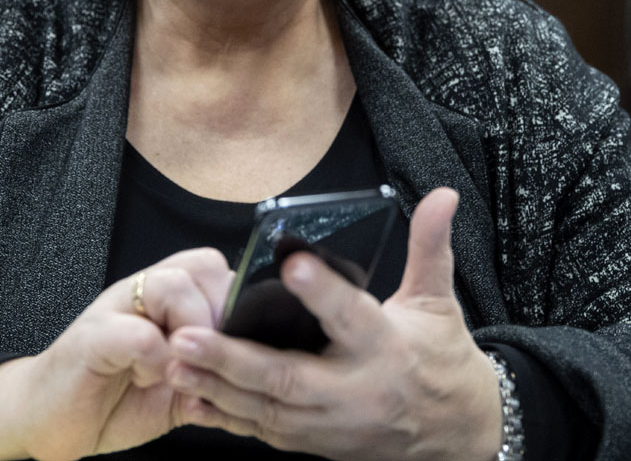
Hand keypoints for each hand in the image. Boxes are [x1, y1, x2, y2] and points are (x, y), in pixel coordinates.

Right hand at [0, 248, 233, 460]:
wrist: (50, 420)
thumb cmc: (114, 399)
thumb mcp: (176, 389)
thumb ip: (211, 374)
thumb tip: (257, 374)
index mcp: (166, 300)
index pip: (217, 272)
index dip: (238, 305)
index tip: (242, 348)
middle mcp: (142, 293)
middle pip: (202, 267)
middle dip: (220, 314)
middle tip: (215, 356)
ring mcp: (115, 308)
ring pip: (172, 285)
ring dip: (190, 330)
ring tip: (184, 368)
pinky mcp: (91, 337)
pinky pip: (136, 332)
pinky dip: (154, 358)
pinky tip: (151, 379)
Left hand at [165, 188, 502, 460]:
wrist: (455, 432)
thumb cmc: (440, 358)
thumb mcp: (437, 300)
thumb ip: (430, 246)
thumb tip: (442, 195)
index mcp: (386, 347)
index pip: (351, 316)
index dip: (322, 291)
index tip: (290, 262)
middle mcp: (355, 391)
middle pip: (290, 378)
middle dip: (234, 360)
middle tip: (187, 337)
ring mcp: (332, 424)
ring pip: (268, 410)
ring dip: (218, 388)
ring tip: (174, 362)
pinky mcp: (316, 443)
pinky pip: (265, 433)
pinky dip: (226, 417)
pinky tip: (189, 397)